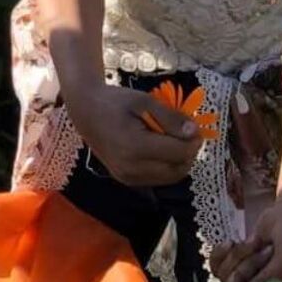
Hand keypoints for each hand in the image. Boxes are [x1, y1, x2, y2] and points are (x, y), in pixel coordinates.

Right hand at [66, 81, 202, 187]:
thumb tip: (195, 133)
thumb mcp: (145, 102)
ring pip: (170, 177)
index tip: (195, 127)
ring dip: (180, 161)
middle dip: (189, 152)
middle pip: (178, 169)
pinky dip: (167, 166)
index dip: (194, 141)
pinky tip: (162, 148)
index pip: (179, 153)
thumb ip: (171, 118)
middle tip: (188, 133)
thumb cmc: (116, 102)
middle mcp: (131, 168)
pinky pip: (158, 178)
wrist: (86, 112)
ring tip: (176, 139)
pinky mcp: (127, 180)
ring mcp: (128, 177)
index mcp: (135, 146)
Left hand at [210, 191, 281, 281]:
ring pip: (224, 277)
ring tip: (258, 244)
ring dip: (239, 256)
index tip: (261, 273)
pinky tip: (232, 242)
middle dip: (246, 268)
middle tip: (265, 252)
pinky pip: (215, 265)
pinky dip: (222, 252)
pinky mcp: (235, 264)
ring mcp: (246, 280)